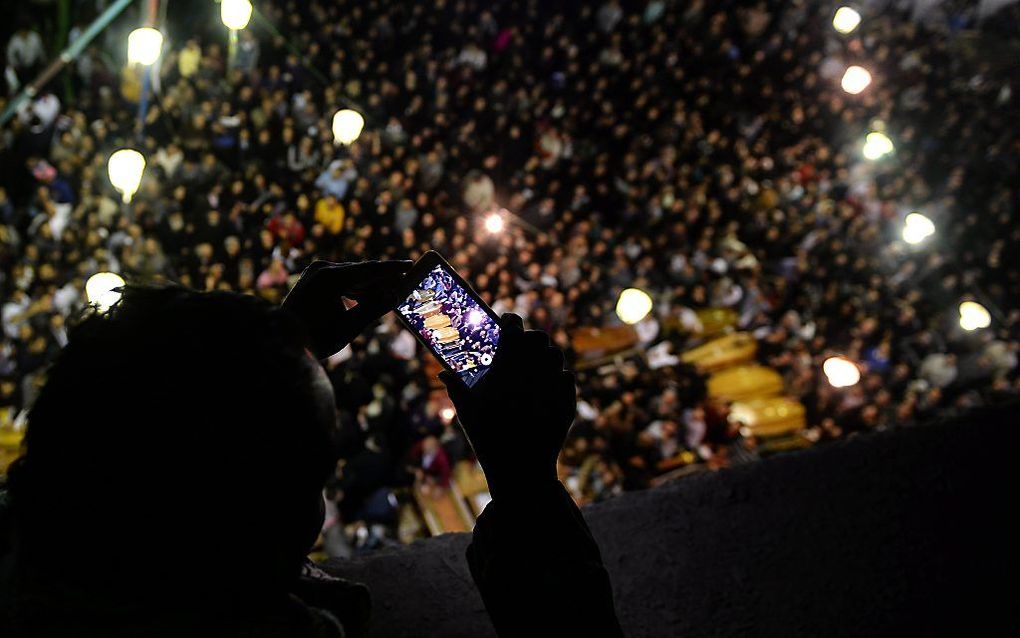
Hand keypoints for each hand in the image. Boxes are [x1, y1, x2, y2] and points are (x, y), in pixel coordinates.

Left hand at [283, 260, 411, 358]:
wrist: (281, 343)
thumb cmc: (315, 338)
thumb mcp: (349, 326)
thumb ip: (374, 308)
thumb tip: (396, 295)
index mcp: (330, 277)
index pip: (370, 269)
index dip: (392, 268)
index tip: (410, 265)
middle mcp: (322, 269)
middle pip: (361, 272)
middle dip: (383, 279)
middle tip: (405, 282)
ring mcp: (315, 273)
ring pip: (351, 276)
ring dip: (370, 285)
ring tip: (391, 292)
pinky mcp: (313, 279)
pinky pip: (340, 281)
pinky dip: (355, 289)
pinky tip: (368, 297)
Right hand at [440, 313, 575, 499]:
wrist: (521, 469)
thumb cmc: (488, 439)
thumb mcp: (467, 412)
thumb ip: (457, 388)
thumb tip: (443, 373)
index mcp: (507, 367)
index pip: (513, 328)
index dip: (510, 321)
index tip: (507, 322)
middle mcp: (532, 371)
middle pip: (538, 337)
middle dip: (530, 337)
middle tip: (521, 345)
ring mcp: (553, 386)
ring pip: (556, 355)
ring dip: (545, 355)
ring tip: (535, 364)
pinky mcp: (567, 401)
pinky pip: (567, 378)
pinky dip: (558, 378)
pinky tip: (548, 385)